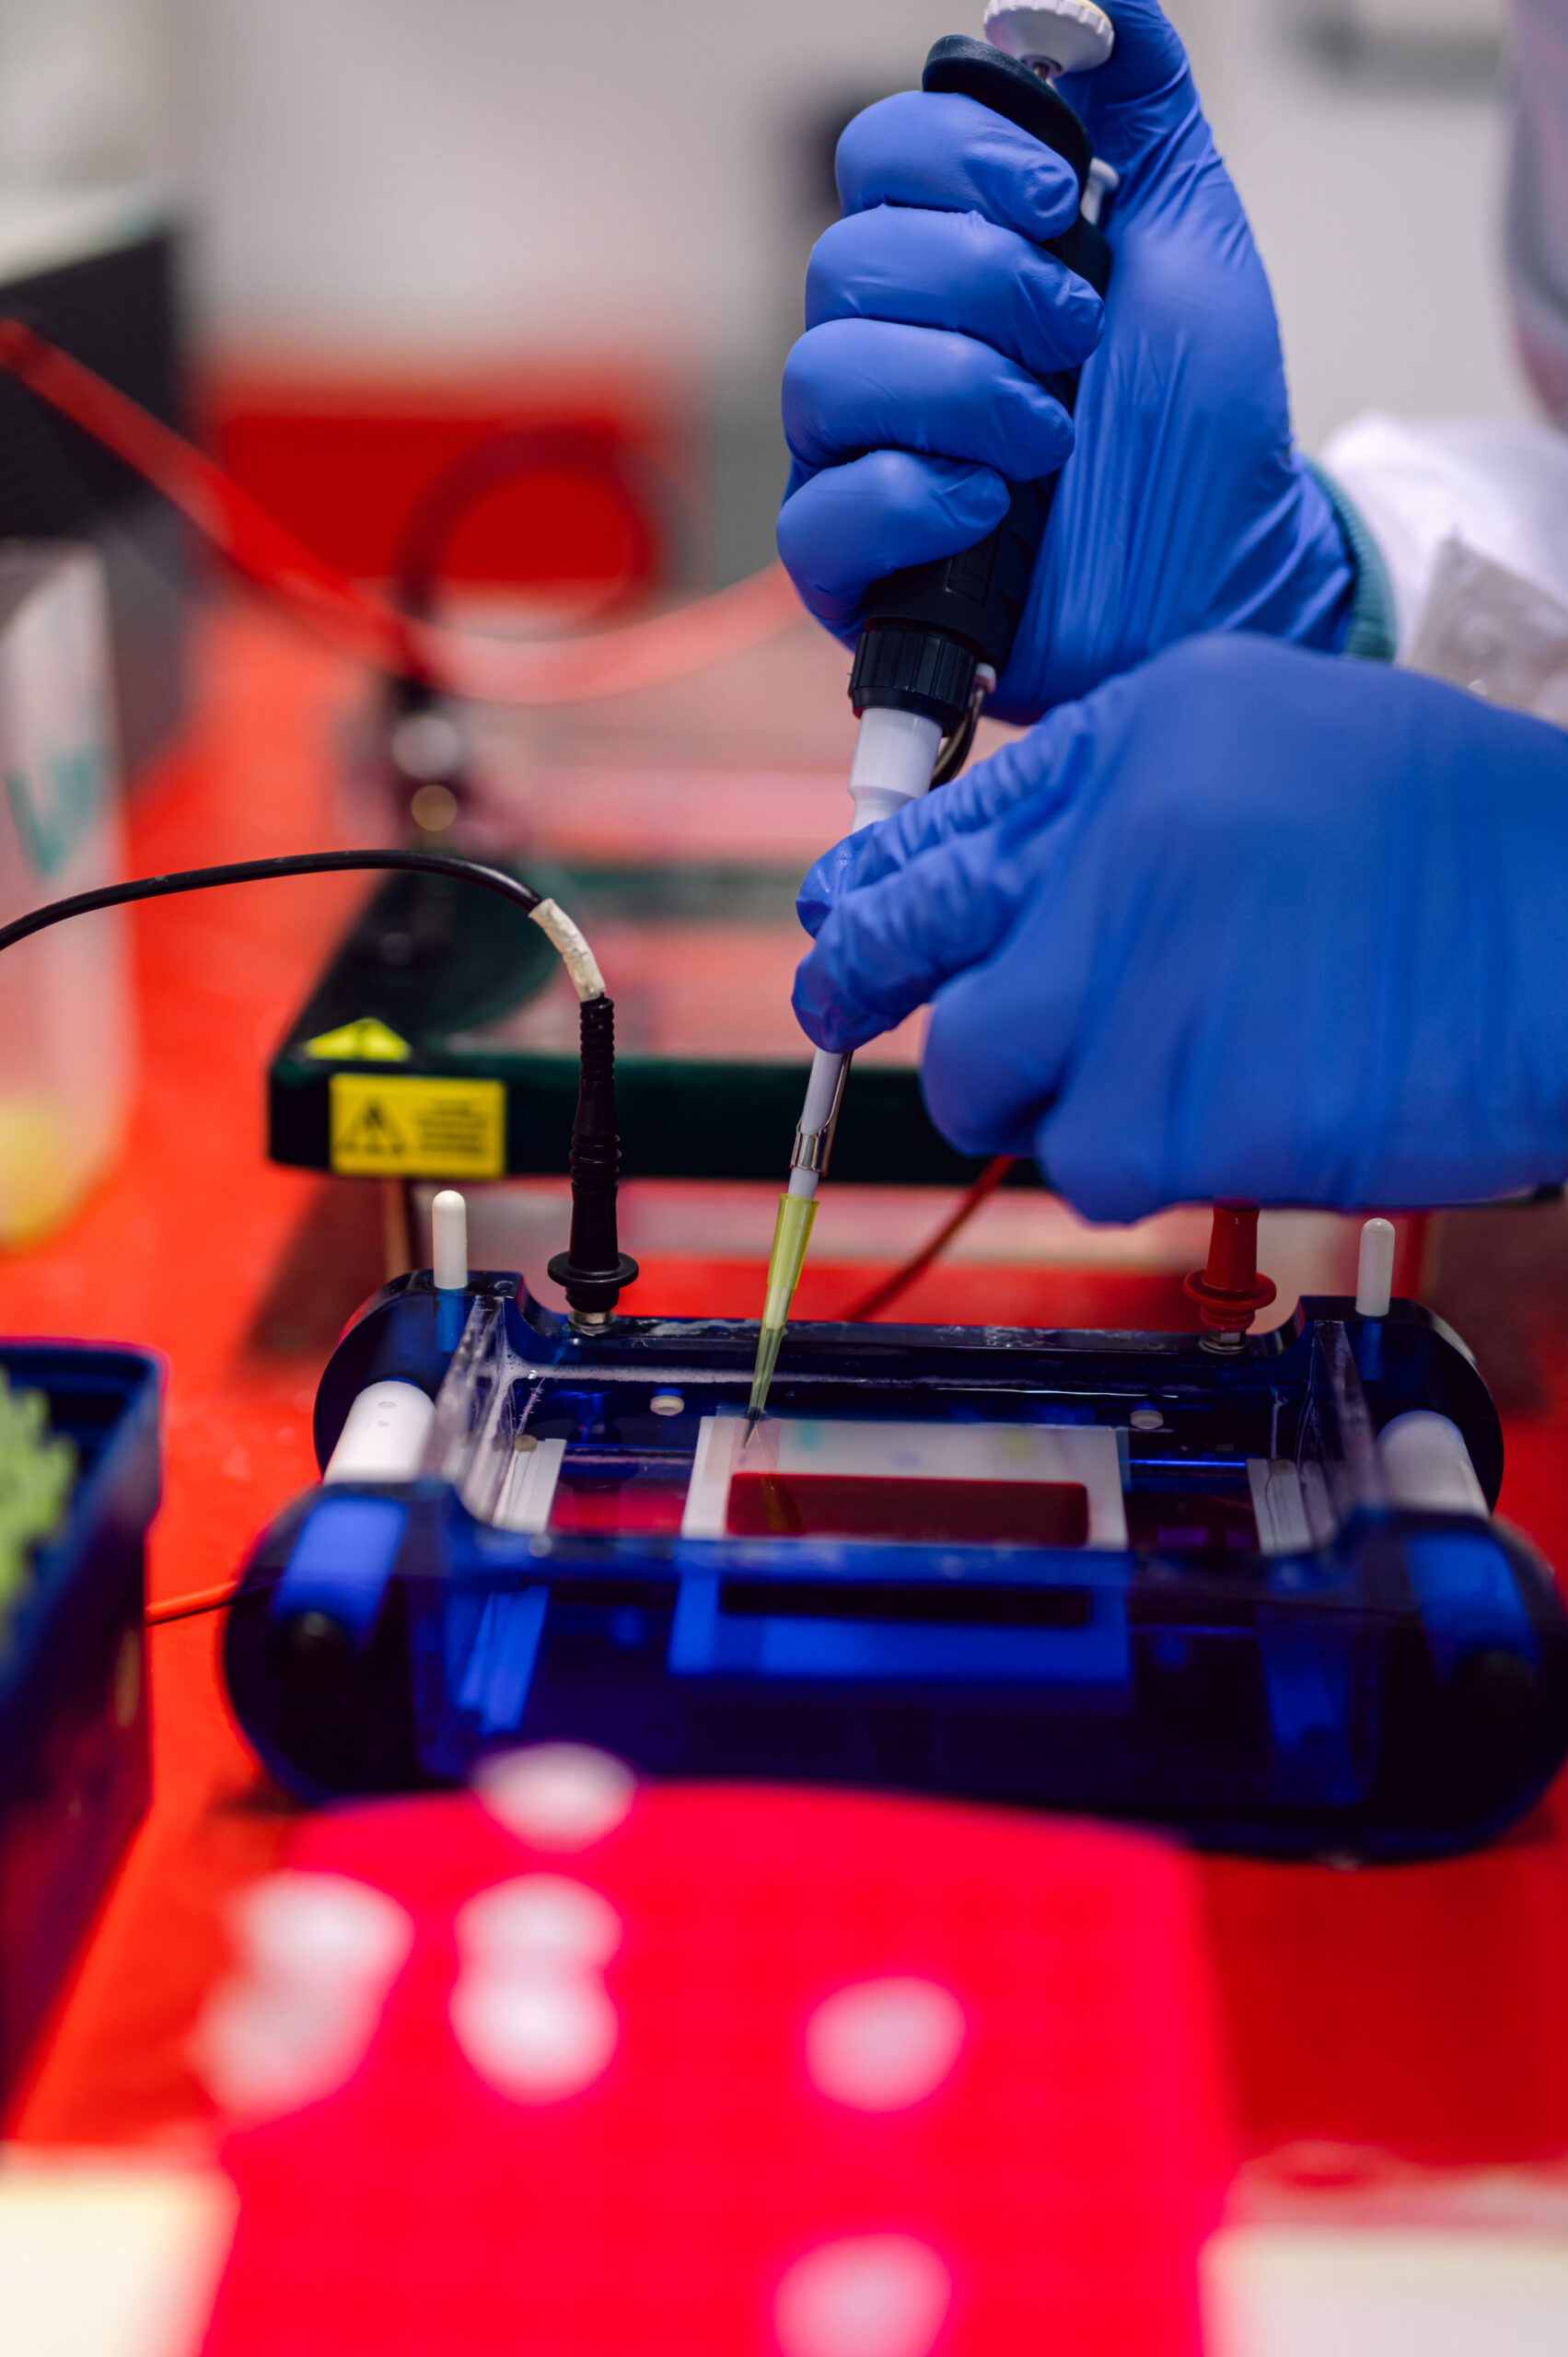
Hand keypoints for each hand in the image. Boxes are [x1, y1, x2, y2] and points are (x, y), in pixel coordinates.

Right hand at [777, 1, 1353, 721]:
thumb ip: (1140, 106)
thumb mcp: (1190, 238)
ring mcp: (859, 460)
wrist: (1225, 574)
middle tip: (1078, 335)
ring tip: (1051, 437)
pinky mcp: (856, 570)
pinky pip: (821, 516)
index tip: (1064, 202)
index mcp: (947, 262)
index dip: (961, 160)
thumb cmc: (1197, 431)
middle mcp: (888, 351)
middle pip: (844, 259)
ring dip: (959, 391)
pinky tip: (995, 510)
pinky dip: (916, 498)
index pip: (879, 158)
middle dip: (981, 284)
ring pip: (823, 376)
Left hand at [793, 636, 1567, 1219]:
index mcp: (1132, 746)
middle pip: (913, 973)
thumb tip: (1001, 882)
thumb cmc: (1458, 839)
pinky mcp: (1192, 1108)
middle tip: (901, 1040)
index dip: (868, 909)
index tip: (848, 942)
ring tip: (1162, 1071)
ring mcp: (1147, 984)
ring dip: (1049, 1099)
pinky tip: (1226, 1113)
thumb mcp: (1272, 736)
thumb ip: (1121, 797)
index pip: (928, 842)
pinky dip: (1141, 1160)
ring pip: (988, 1088)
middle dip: (890, 1016)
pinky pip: (1090, 1169)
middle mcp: (1115, 855)